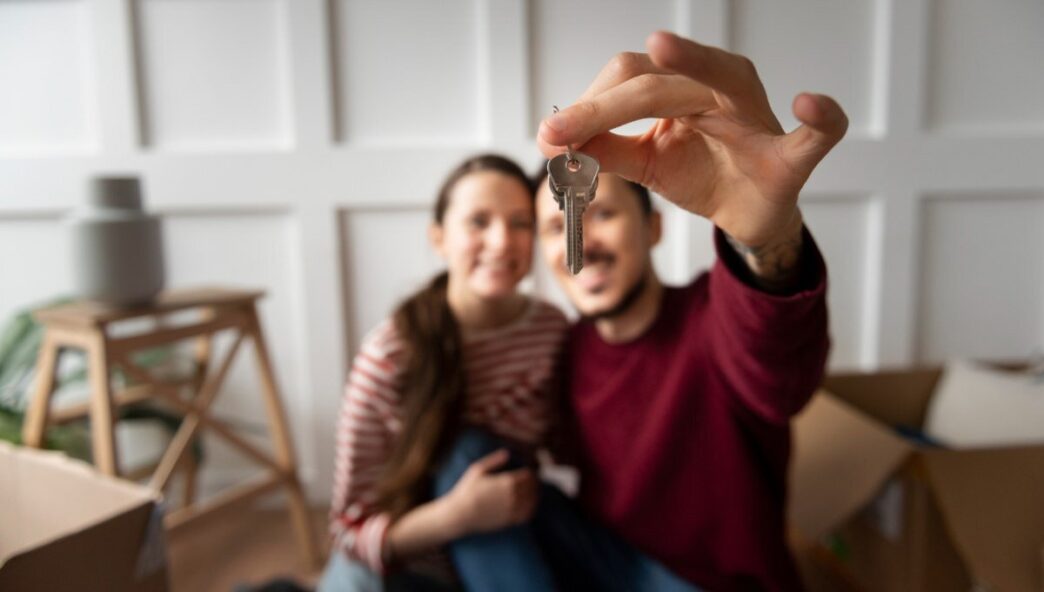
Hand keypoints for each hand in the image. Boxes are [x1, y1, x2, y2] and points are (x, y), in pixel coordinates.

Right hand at [444, 449, 538, 535]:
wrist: (460, 514)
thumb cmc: (466, 490)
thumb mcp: (477, 470)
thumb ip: (493, 460)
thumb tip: (507, 453)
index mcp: (506, 481)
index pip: (528, 476)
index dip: (530, 474)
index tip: (529, 473)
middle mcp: (512, 495)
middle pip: (532, 488)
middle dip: (534, 484)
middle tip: (533, 482)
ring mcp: (512, 509)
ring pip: (533, 501)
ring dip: (535, 495)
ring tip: (533, 493)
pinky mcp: (509, 520)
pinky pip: (527, 514)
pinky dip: (531, 509)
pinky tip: (529, 506)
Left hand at [537, 31, 847, 249]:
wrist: (748, 213)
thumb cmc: (701, 175)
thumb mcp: (645, 164)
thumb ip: (607, 150)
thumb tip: (556, 141)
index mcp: (685, 86)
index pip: (629, 79)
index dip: (587, 106)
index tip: (548, 135)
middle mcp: (722, 87)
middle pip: (658, 80)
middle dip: (604, 105)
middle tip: (559, 133)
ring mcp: (760, 118)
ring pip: (723, 79)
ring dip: (692, 63)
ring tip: (661, 48)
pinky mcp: (793, 156)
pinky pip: (817, 134)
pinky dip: (820, 118)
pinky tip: (810, 105)